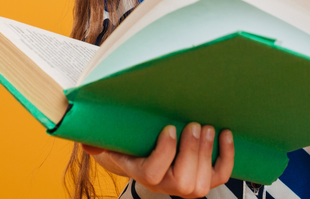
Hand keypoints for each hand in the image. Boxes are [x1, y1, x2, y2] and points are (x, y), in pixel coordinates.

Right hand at [82, 123, 233, 198]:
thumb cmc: (124, 143)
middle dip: (192, 152)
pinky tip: (225, 135)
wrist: (139, 153)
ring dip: (207, 153)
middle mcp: (163, 185)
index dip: (165, 153)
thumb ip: (95, 136)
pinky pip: (218, 176)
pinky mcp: (201, 178)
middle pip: (184, 183)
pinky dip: (226, 157)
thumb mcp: (105, 139)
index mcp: (138, 172)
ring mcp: (184, 185)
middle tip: (193, 125)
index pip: (152, 173)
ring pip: (201, 183)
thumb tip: (83, 130)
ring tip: (207, 127)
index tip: (169, 129)